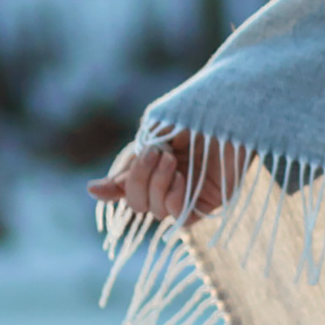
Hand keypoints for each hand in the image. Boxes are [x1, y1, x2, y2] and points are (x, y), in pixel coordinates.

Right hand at [86, 128, 231, 222]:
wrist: (231, 107)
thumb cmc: (195, 114)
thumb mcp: (154, 134)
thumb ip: (128, 163)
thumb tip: (92, 192)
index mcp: (153, 165)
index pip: (124, 188)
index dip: (112, 189)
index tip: (98, 187)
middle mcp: (169, 182)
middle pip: (136, 203)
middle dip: (137, 180)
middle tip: (154, 154)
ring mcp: (189, 193)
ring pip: (155, 211)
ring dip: (157, 186)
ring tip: (172, 161)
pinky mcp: (210, 202)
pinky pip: (181, 218)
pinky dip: (174, 201)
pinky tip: (181, 181)